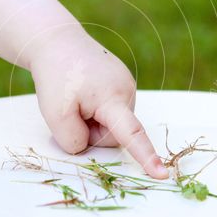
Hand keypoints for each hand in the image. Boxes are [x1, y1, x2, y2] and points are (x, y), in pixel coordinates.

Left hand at [28, 28, 168, 178]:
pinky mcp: (121, 84)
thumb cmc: (55, 76)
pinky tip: (84, 92)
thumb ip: (73, 140)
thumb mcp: (54, 114)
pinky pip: (110, 112)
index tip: (162, 175)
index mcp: (113, 97)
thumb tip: (90, 146)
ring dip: (92, 121)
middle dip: (91, 132)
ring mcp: (127, 85)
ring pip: (111, 124)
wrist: (56, 41)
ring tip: (77, 97)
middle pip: (114, 134)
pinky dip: (94, 110)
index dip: (146, 156)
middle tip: (71, 109)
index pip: (132, 133)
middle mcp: (127, 90)